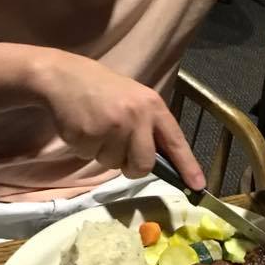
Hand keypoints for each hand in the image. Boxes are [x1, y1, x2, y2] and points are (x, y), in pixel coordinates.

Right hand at [28, 49, 204, 188]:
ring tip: (98, 128)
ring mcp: (112, 126)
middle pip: (144, 164)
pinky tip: (84, 127)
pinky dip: (87, 148)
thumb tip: (160, 162)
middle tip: (120, 150)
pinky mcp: (89, 134)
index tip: (198, 186)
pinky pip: (91, 157)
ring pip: (115, 164)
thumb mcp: (135, 100)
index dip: (188, 166)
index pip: (175, 141)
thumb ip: (149, 127)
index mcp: (152, 106)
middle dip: (132, 166)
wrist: (65, 77)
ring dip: (105, 153)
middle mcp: (136, 116)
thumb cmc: (104, 91)